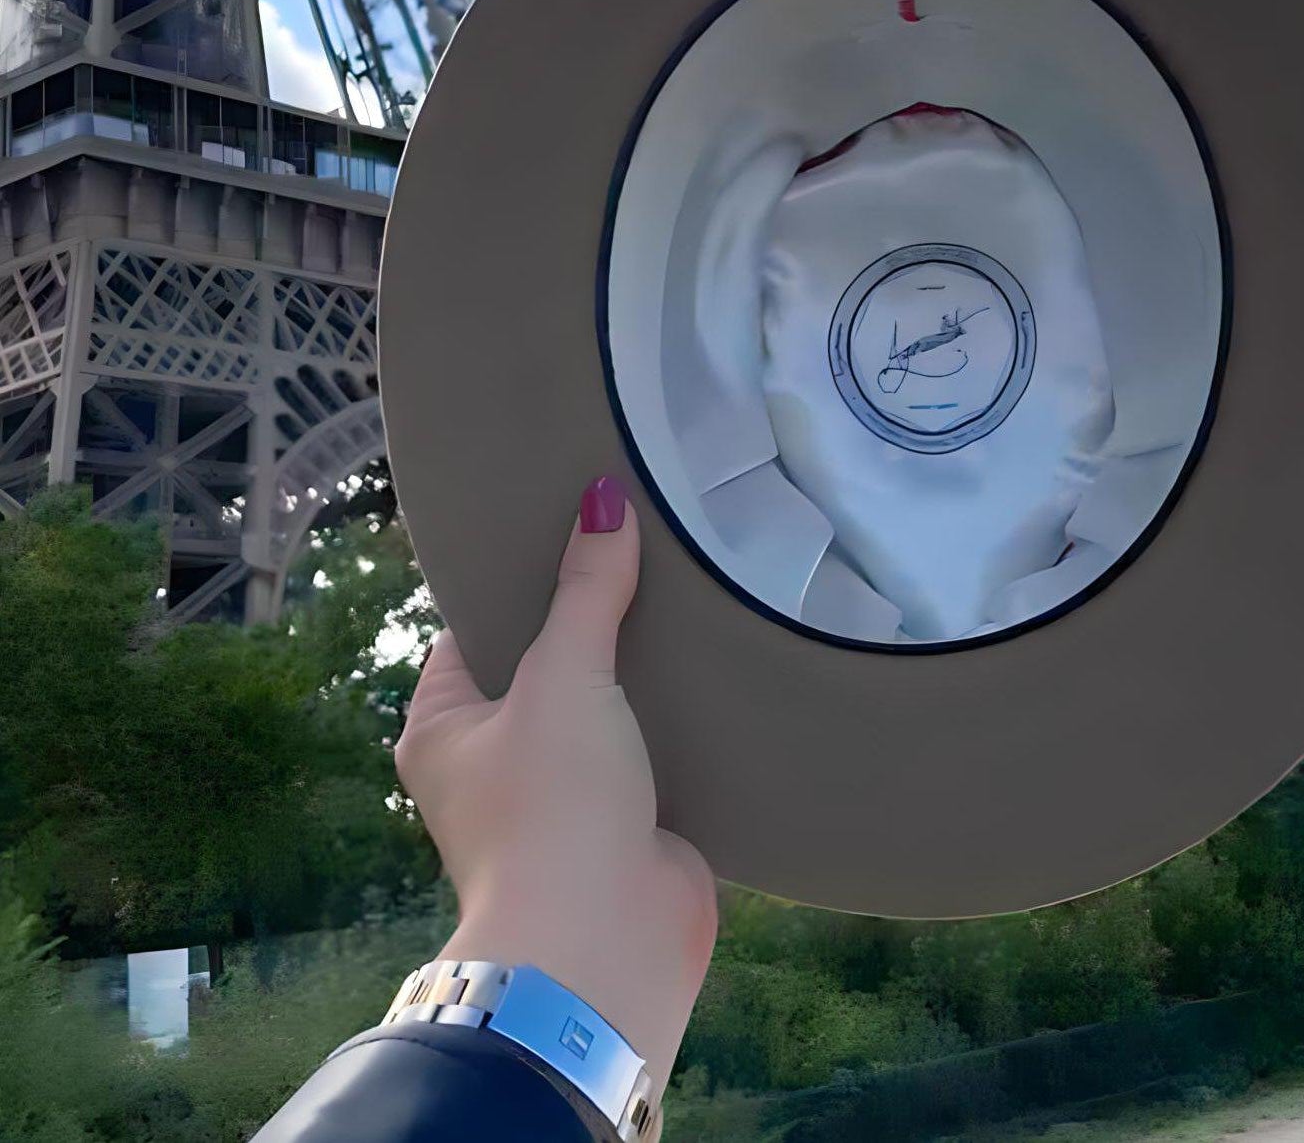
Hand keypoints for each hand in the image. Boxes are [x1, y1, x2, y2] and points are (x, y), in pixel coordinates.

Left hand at [395, 478, 717, 1101]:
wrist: (604, 949)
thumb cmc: (551, 807)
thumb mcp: (563, 677)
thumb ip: (587, 588)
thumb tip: (602, 498)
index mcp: (444, 727)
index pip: (474, 629)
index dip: (518, 577)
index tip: (567, 520)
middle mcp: (494, 764)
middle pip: (545, 667)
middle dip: (591, 623)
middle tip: (641, 546)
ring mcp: (561, 799)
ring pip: (604, 712)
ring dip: (641, 677)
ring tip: (687, 593)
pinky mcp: (626, 828)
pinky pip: (651, 756)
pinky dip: (679, 725)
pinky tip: (715, 672)